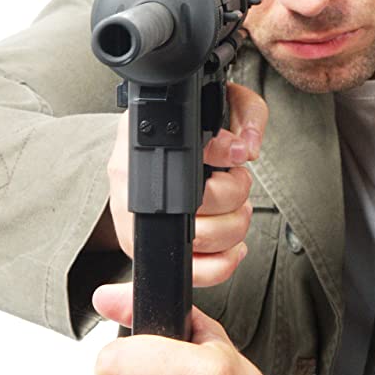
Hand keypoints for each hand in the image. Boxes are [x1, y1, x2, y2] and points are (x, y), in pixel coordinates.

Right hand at [95, 83, 267, 286]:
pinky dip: (223, 262)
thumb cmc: (190, 129)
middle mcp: (129, 182)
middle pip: (195, 207)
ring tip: (234, 207)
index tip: (236, 152)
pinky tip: (231, 243)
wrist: (152, 144)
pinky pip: (192, 273)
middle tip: (235, 179)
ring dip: (233, 226)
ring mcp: (136, 221)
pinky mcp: (148, 250)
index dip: (220, 156)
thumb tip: (246, 148)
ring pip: (199, 242)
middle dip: (233, 193)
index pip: (179, 154)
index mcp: (139, 138)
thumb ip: (243, 114)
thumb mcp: (218, 101)